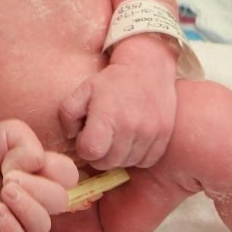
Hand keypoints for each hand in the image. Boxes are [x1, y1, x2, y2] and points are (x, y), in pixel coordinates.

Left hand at [0, 121, 76, 231]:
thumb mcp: (9, 132)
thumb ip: (28, 143)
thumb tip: (35, 165)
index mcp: (47, 172)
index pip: (70, 176)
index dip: (53, 169)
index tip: (22, 160)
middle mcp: (40, 197)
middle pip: (60, 201)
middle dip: (36, 188)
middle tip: (7, 178)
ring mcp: (23, 216)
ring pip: (42, 225)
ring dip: (25, 208)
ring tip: (3, 194)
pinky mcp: (3, 231)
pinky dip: (12, 228)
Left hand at [58, 55, 176, 169]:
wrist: (148, 67)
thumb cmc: (111, 80)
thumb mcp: (82, 89)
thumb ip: (68, 114)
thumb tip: (72, 137)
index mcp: (107, 116)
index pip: (90, 152)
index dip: (84, 147)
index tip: (86, 136)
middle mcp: (131, 128)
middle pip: (108, 162)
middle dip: (99, 155)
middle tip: (100, 138)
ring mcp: (150, 134)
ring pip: (126, 163)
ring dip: (117, 156)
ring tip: (115, 136)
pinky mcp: (163, 137)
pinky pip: (146, 161)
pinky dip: (136, 156)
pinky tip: (131, 140)